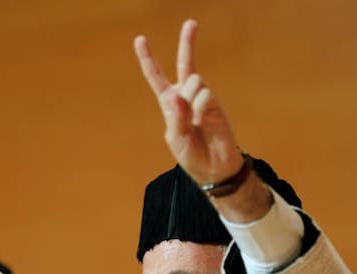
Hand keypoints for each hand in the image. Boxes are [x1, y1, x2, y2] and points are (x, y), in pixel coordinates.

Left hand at [133, 19, 242, 185]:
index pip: (157, 78)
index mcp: (170, 104)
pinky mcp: (216, 105)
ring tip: (194, 121)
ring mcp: (202, 99)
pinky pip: (204, 96)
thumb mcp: (175, 139)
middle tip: (191, 22)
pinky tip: (201, 122)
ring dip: (190, 100)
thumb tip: (176, 95)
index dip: (148, 60)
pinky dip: (200, 109)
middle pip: (186, 64)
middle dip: (187, 43)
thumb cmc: (191, 155)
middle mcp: (186, 97)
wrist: (213, 169)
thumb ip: (174, 118)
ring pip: (194, 81)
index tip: (141, 40)